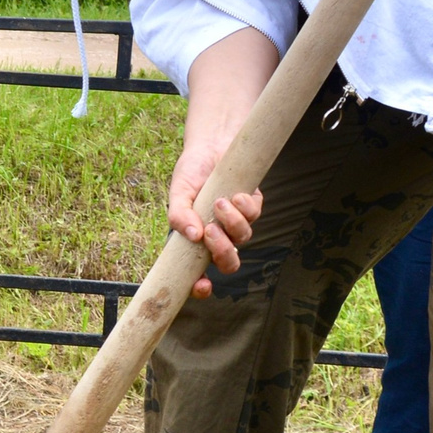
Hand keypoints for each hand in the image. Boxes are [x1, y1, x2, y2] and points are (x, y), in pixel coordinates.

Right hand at [166, 139, 263, 299]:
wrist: (211, 146)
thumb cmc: (191, 172)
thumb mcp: (178, 192)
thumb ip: (178, 214)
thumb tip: (191, 234)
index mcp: (195, 241)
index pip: (198, 273)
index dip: (201, 286)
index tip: (202, 284)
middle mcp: (218, 237)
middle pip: (229, 264)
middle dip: (223, 253)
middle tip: (210, 231)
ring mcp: (236, 225)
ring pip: (243, 239)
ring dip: (232, 223)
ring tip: (220, 202)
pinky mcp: (252, 208)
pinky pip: (254, 216)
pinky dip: (244, 206)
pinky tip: (233, 194)